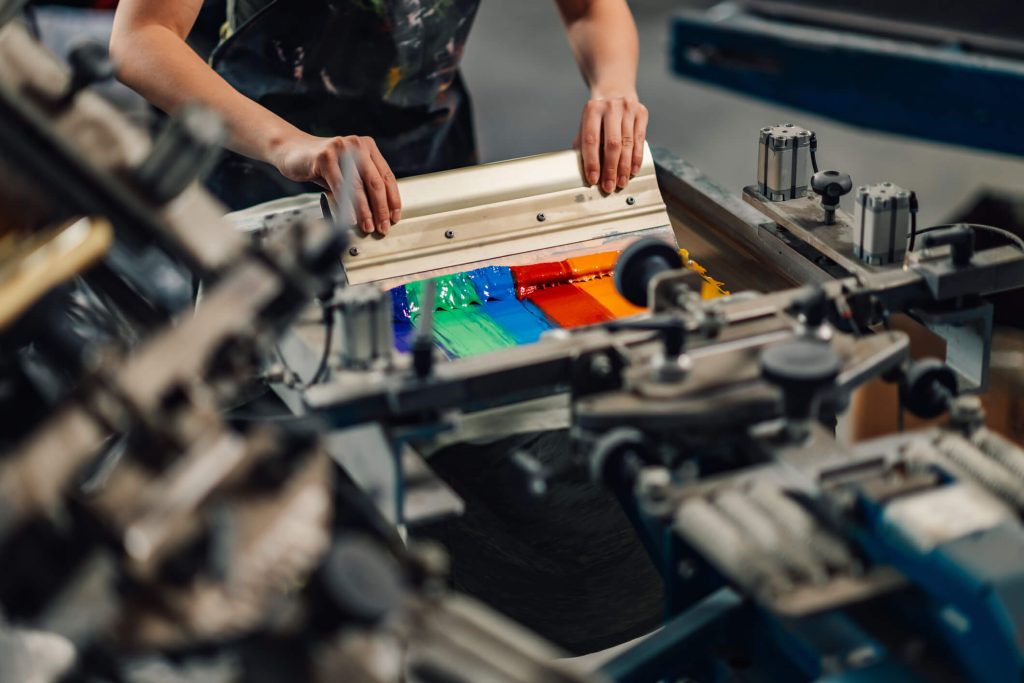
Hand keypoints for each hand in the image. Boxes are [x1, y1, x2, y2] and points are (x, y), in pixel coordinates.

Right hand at [272, 133, 400, 234]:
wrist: (291, 150)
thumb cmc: (321, 165)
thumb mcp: (347, 172)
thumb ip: (362, 187)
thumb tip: (379, 213)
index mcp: (368, 147)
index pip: (387, 176)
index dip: (393, 199)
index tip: (395, 217)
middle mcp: (357, 145)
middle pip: (376, 182)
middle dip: (381, 209)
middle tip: (383, 226)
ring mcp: (342, 149)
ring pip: (359, 186)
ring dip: (365, 211)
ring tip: (368, 227)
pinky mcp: (326, 157)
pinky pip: (340, 186)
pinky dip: (347, 206)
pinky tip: (350, 219)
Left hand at [574, 94, 648, 193]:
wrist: (616, 92)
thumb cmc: (597, 117)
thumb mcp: (586, 126)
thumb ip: (583, 145)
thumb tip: (582, 172)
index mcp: (592, 109)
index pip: (591, 140)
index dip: (592, 162)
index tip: (593, 179)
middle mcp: (611, 106)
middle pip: (612, 143)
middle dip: (611, 169)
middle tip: (609, 186)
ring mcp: (628, 108)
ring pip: (628, 144)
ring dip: (624, 167)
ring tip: (621, 183)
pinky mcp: (642, 113)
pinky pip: (640, 140)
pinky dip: (636, 158)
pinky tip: (633, 171)